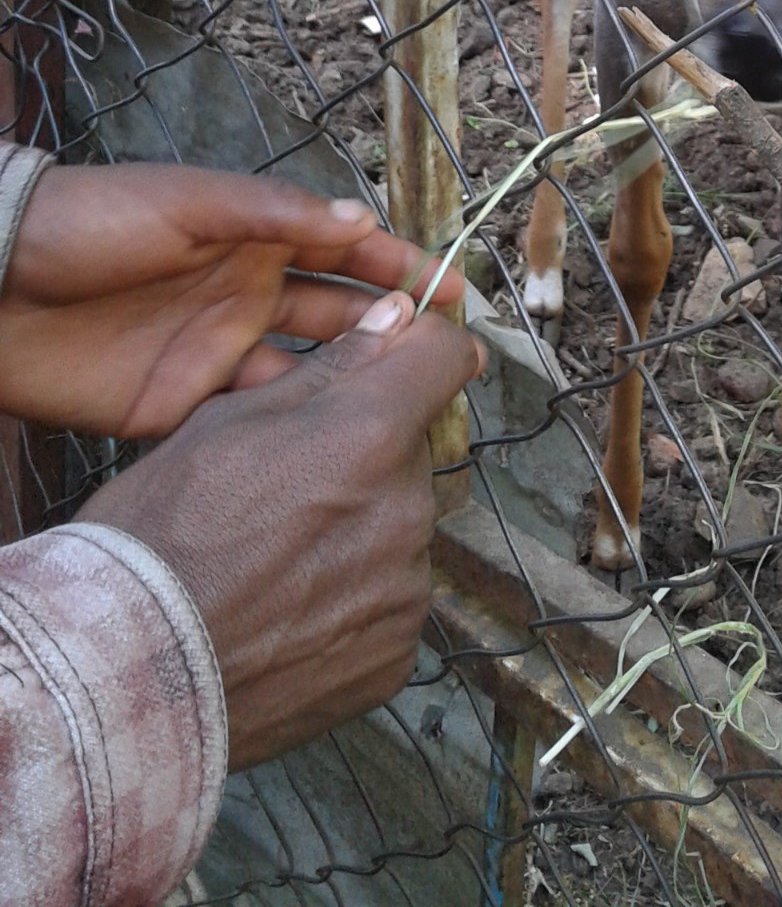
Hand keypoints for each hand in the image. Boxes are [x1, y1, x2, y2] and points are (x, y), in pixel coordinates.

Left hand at [0, 162, 462, 435]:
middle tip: (450, 359)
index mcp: (252, 236)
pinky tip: (326, 442)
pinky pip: (251, 422)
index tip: (452, 292)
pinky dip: (291, 430)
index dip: (399, 266)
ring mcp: (216, 352)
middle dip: (393, 332)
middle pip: (337, 315)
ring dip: (351, 385)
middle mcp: (246, 293)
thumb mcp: (188, 203)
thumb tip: (358, 219)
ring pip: (305, 373)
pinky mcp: (180, 406)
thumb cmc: (91, 223)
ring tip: (405, 407)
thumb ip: (272, 214)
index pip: (343, 250)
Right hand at [79, 291, 481, 767]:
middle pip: (409, 453)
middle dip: (364, 457)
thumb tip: (395, 319)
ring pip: (398, 530)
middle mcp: (405, 508)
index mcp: (368, 434)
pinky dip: (350, 603)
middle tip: (286, 490)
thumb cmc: (158, 535)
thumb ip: (329, 369)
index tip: (401, 360)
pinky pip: (388, 604)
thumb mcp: (226, 422)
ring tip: (274, 564)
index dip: (422, 350)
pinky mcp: (394, 655)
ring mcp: (404, 589)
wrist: (124, 674)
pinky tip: (285, 615)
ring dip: (358, 533)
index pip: (446, 357)